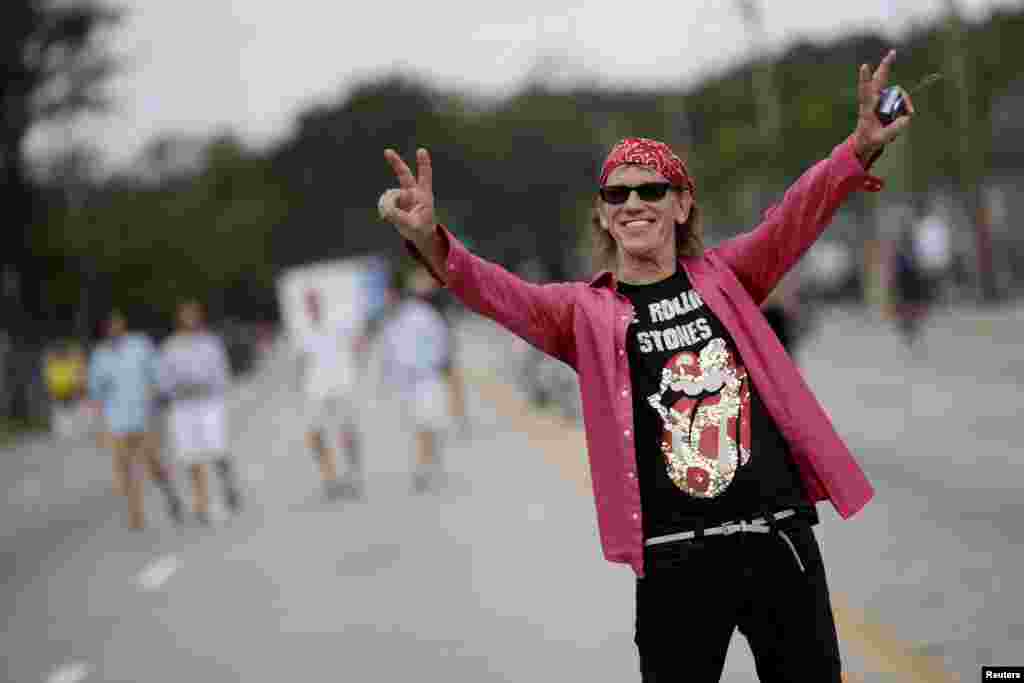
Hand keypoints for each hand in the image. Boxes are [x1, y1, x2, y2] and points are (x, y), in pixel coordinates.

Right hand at [379, 148, 435, 242]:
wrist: (418, 233)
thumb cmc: (422, 228)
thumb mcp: (414, 226)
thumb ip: (401, 218)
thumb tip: (387, 210)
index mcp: (424, 195)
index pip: (425, 177)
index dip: (423, 164)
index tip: (421, 150)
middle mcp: (412, 192)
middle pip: (404, 174)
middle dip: (395, 162)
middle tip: (387, 151)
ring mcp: (401, 196)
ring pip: (390, 197)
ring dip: (388, 206)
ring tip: (394, 218)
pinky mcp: (392, 201)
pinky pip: (384, 204)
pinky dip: (384, 211)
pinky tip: (388, 217)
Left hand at [852, 50, 914, 164]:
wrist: (865, 142)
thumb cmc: (869, 140)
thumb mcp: (881, 139)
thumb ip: (894, 129)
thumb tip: (907, 118)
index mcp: (867, 107)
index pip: (865, 90)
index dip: (865, 79)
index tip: (864, 66)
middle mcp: (873, 100)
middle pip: (880, 79)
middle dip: (886, 66)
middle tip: (892, 52)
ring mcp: (881, 100)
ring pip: (897, 93)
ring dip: (906, 102)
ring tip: (908, 116)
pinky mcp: (887, 103)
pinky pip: (901, 101)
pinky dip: (906, 108)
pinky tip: (904, 117)